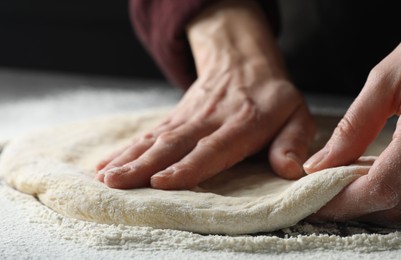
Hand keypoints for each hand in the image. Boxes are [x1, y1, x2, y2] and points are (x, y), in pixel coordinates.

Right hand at [96, 0, 314, 189]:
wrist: (243, 62)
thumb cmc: (273, 98)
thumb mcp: (297, 115)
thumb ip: (293, 143)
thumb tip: (293, 171)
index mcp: (242, 124)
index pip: (213, 148)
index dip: (188, 166)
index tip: (163, 182)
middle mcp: (208, 121)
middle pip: (173, 145)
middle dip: (143, 166)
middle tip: (117, 184)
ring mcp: (186, 119)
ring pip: (154, 141)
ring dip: (128, 160)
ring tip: (105, 179)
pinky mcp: (173, 119)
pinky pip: (146, 135)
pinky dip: (123, 150)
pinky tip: (103, 165)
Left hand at [304, 0, 400, 222]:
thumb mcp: (384, 78)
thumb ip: (352, 128)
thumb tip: (319, 165)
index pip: (383, 187)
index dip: (346, 203)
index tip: (319, 202)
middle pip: (400, 207)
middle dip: (359, 207)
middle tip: (331, 193)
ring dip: (384, 206)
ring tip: (358, 184)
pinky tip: (391, 179)